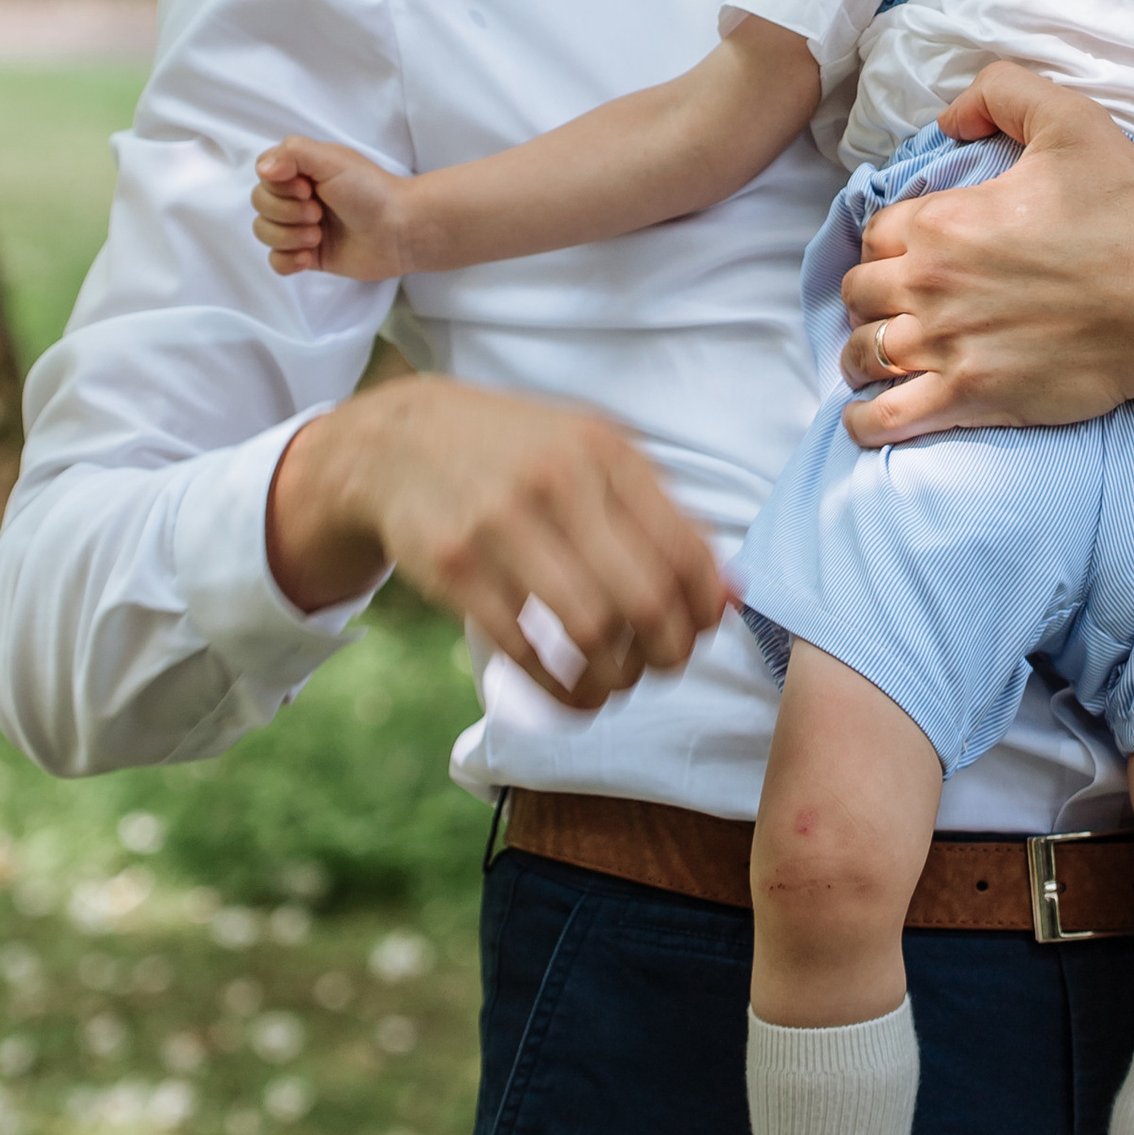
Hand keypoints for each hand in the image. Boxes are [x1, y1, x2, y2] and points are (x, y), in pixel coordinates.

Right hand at [253, 136, 412, 279]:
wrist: (398, 231)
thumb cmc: (370, 190)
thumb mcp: (332, 159)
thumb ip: (293, 153)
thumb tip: (263, 169)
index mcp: (302, 171)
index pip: (264, 175)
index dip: (279, 186)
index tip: (307, 188)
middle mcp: (298, 197)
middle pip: (260, 205)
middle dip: (286, 212)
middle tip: (319, 213)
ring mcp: (301, 227)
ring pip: (264, 233)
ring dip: (289, 236)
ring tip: (319, 235)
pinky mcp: (308, 255)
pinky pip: (275, 261)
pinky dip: (288, 260)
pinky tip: (309, 257)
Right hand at [266, 374, 734, 708]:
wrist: (402, 441)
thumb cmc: (520, 454)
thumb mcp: (594, 454)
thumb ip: (663, 515)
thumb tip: (731, 595)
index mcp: (607, 451)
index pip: (685, 550)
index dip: (702, 609)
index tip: (699, 632)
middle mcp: (559, 483)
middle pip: (644, 599)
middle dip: (667, 653)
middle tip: (663, 666)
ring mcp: (502, 526)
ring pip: (589, 631)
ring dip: (616, 678)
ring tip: (617, 682)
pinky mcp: (456, 570)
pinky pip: (525, 651)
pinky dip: (561, 689)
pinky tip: (573, 693)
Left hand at [834, 60, 1133, 449]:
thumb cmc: (1130, 211)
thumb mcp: (1072, 121)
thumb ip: (1002, 92)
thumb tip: (947, 116)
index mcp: (942, 221)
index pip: (875, 232)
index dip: (890, 240)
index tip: (911, 252)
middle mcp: (931, 284)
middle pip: (859, 293)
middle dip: (873, 295)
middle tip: (898, 302)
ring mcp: (947, 347)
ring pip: (862, 354)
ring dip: (863, 353)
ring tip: (880, 357)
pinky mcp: (972, 399)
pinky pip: (885, 419)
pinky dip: (864, 420)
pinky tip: (866, 417)